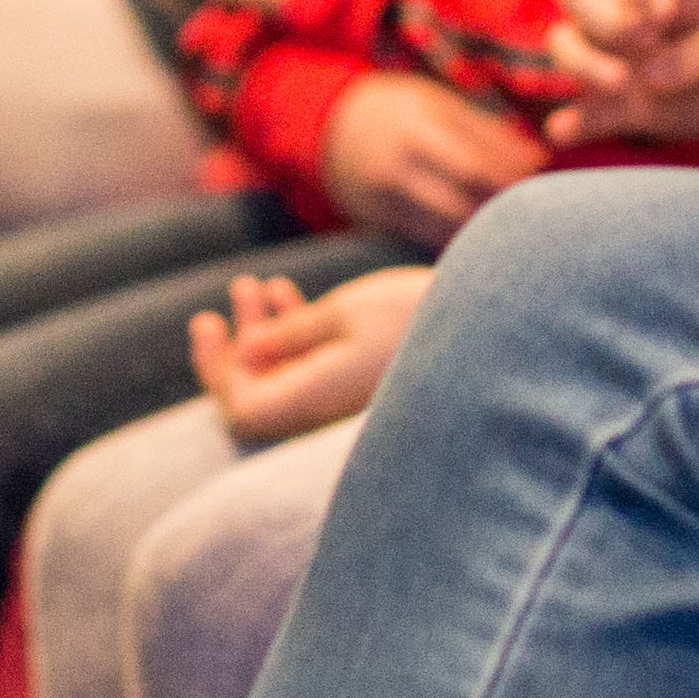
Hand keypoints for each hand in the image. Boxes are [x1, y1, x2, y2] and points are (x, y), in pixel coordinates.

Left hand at [189, 265, 435, 443]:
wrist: (489, 325)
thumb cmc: (417, 316)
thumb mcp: (344, 312)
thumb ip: (291, 337)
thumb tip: (247, 353)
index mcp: (316, 402)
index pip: (241, 412)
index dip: (216, 374)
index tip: (209, 323)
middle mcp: (327, 412)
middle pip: (257, 397)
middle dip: (233, 350)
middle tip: (222, 304)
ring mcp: (343, 400)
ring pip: (283, 377)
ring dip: (261, 334)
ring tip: (254, 285)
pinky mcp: (359, 384)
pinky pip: (309, 367)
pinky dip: (291, 333)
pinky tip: (283, 291)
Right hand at [316, 73, 548, 248]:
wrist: (326, 126)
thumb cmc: (398, 110)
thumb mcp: (434, 103)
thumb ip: (484, 130)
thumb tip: (537, 160)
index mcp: (419, 121)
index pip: (476, 157)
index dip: (512, 176)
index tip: (540, 185)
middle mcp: (400, 157)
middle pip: (463, 191)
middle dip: (502, 204)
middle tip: (533, 213)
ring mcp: (385, 189)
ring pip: (444, 220)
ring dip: (483, 228)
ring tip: (512, 230)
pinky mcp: (376, 215)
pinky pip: (424, 234)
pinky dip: (455, 239)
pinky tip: (479, 242)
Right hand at [540, 0, 698, 144]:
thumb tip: (656, 74)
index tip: (669, 12)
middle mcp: (632, 11)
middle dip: (600, 15)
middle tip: (643, 41)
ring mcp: (620, 57)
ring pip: (566, 43)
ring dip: (580, 62)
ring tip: (620, 85)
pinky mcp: (622, 105)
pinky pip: (584, 111)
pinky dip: (570, 122)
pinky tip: (563, 132)